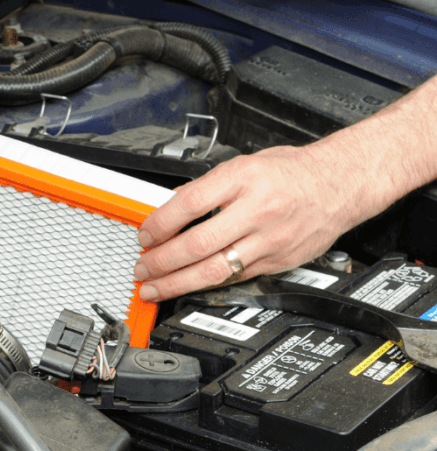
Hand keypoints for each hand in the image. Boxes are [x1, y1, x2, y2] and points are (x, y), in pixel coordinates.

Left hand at [133, 144, 379, 301]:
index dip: (160, 223)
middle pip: (198, 243)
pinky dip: (207, 283)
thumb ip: (209, 187)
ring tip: (155, 287)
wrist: (342, 184)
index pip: (189, 203)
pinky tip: (189, 286)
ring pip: (215, 269)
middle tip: (143, 268)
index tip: (145, 234)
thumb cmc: (294, 171)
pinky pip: (235, 277)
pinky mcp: (278, 260)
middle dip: (162, 261)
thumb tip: (171, 208)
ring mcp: (269, 239)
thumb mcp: (246, 164)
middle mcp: (257, 209)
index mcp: (244, 178)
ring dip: (177, 282)